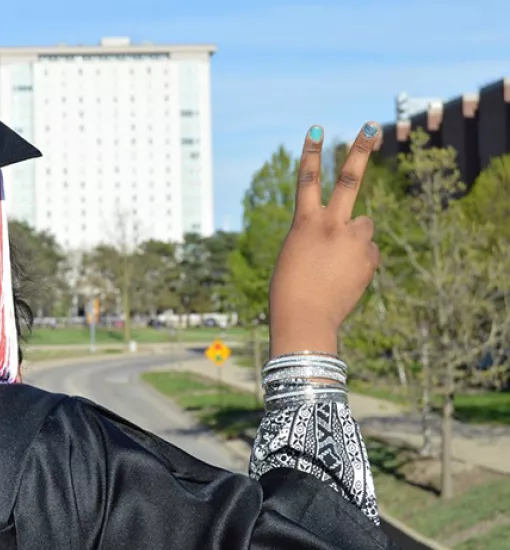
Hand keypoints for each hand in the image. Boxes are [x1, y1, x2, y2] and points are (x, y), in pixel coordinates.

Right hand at [268, 122, 381, 356]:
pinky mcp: (369, 258)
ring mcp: (353, 240)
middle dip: (360, 150)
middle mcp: (332, 224)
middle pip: (349, 179)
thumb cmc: (291, 289)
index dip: (310, 153)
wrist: (305, 318)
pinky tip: (347, 278)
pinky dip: (362, 261)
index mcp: (305, 223)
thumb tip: (358, 229)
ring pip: (365, 225)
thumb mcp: (298, 254)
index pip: (306, 180)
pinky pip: (370, 252)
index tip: (315, 129)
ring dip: (357, 236)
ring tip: (339, 261)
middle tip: (371, 127)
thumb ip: (324, 235)